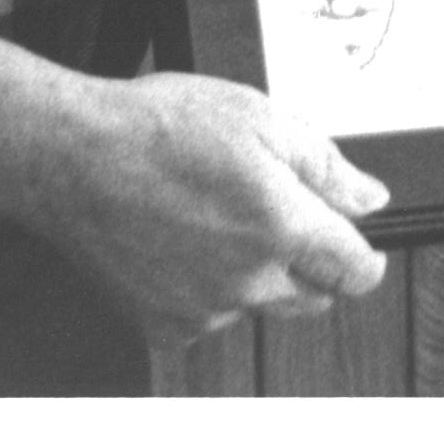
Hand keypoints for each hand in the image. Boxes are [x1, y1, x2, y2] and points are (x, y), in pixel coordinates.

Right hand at [0, 8, 389, 341]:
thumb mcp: (260, 117)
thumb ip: (324, 165)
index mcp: (282, 227)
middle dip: (309, 261)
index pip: (355, 270)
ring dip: (254, 272)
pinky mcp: (166, 327)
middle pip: (313, 294)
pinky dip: (207, 288)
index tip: (363, 250)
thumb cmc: (160, 128)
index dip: (365, 259)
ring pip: (259, 304)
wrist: (74, 158)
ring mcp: (206, 310)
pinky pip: (210, 316)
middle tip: (273, 211)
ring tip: (211, 213)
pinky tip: (181, 241)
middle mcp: (249, 281)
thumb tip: (369, 197)